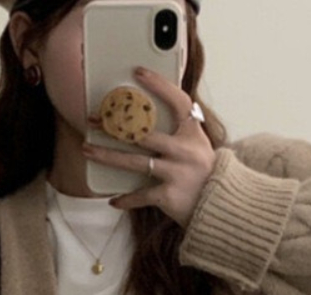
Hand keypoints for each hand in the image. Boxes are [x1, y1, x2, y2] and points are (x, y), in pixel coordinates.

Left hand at [82, 66, 215, 227]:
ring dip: (108, 156)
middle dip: (115, 126)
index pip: (177, 101)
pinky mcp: (169, 196)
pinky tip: (113, 200)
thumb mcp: (197, 146)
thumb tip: (145, 119)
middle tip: (93, 120)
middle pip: (144, 133)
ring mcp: (177, 173)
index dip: (159, 85)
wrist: (222, 206)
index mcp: (193, 133)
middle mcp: (185, 151)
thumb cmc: (203, 174)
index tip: (138, 72)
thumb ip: (177, 132)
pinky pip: (141, 195)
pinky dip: (126, 199)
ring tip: (88, 151)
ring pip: (135, 163)